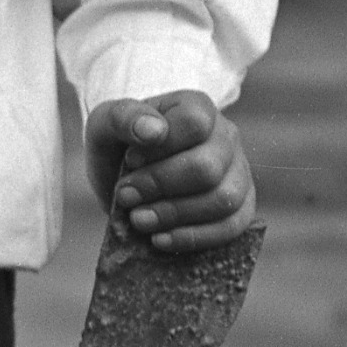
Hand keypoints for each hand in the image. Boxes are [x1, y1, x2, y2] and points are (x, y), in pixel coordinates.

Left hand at [83, 89, 255, 252]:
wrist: (128, 179)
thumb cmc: (120, 146)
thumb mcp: (105, 124)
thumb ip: (123, 118)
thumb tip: (153, 131)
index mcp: (198, 107)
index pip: (194, 123)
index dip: (160, 148)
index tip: (130, 161)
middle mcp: (226, 137)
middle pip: (207, 168)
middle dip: (160, 187)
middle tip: (126, 196)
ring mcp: (239, 173)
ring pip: (222, 200)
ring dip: (174, 215)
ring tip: (138, 219)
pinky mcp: (240, 208)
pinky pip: (232, 228)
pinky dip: (193, 238)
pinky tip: (160, 239)